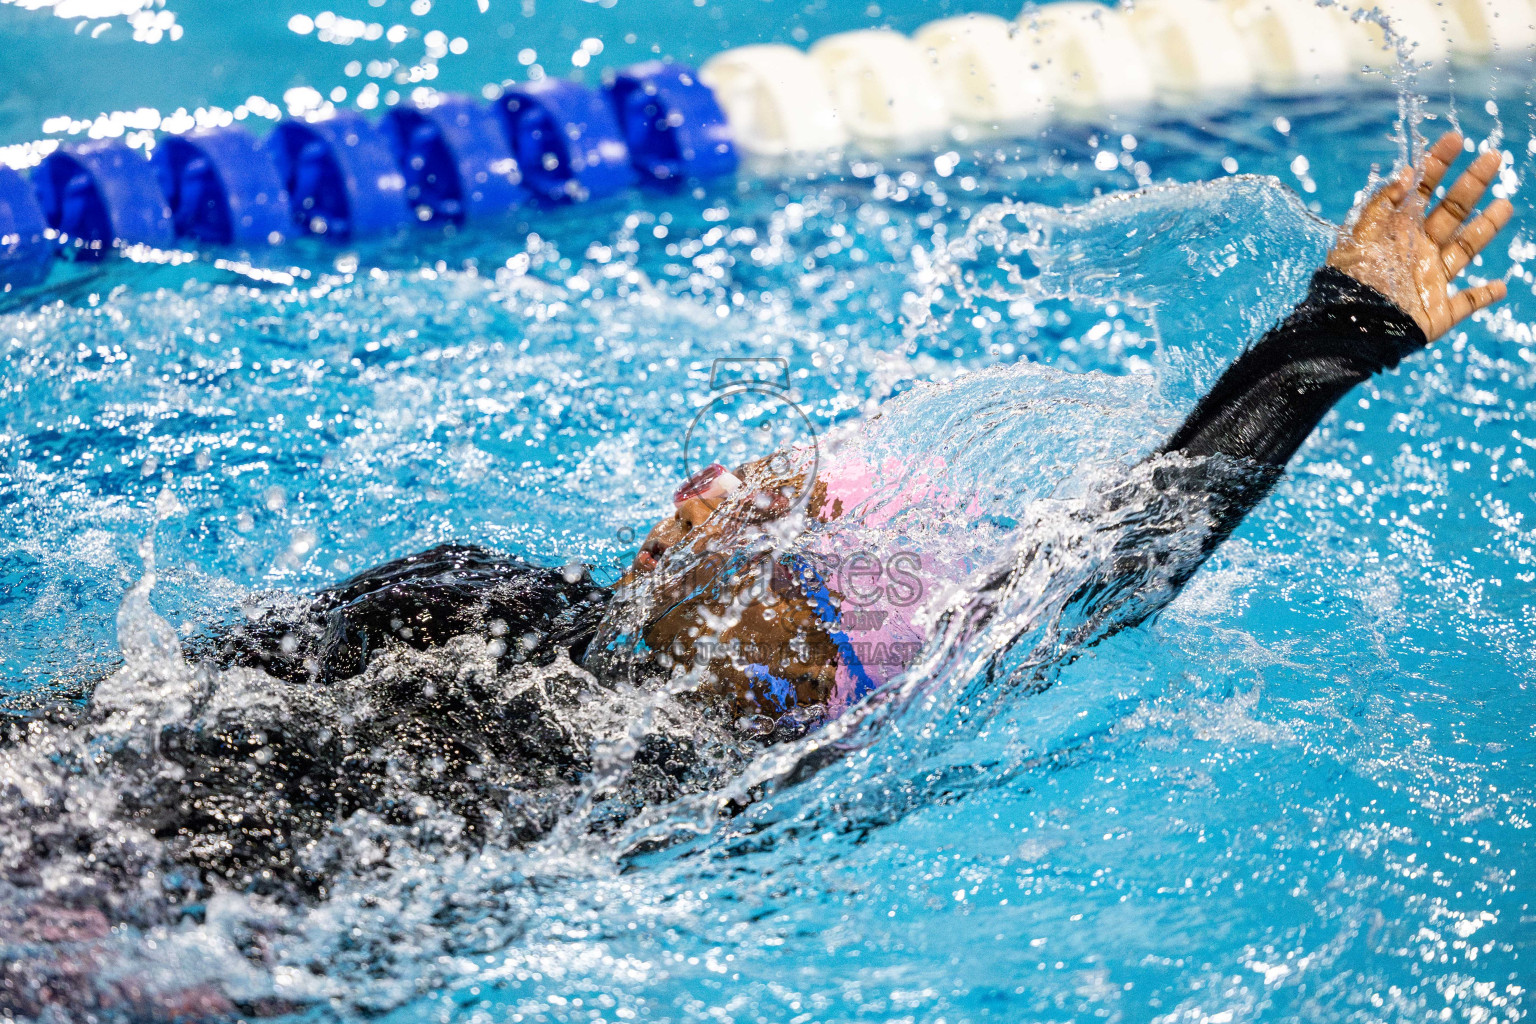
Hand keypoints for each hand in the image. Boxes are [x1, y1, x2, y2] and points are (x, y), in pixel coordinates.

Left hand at [1326, 131, 1511, 342]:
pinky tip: (1501, 286)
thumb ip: (1379, 207)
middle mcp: (1417, 251)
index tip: (1455, 138)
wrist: (1345, 329)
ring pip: (1464, 250)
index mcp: (1396, 232)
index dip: (1437, 165)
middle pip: (1451, 212)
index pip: (1421, 191)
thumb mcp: (1356, 239)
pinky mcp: (1438, 313)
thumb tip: (1405, 175)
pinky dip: (1485, 295)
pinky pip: (1467, 302)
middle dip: (1471, 184)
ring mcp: (1430, 280)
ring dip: (1486, 228)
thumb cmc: (1347, 284)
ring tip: (1505, 204)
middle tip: (1493, 156)